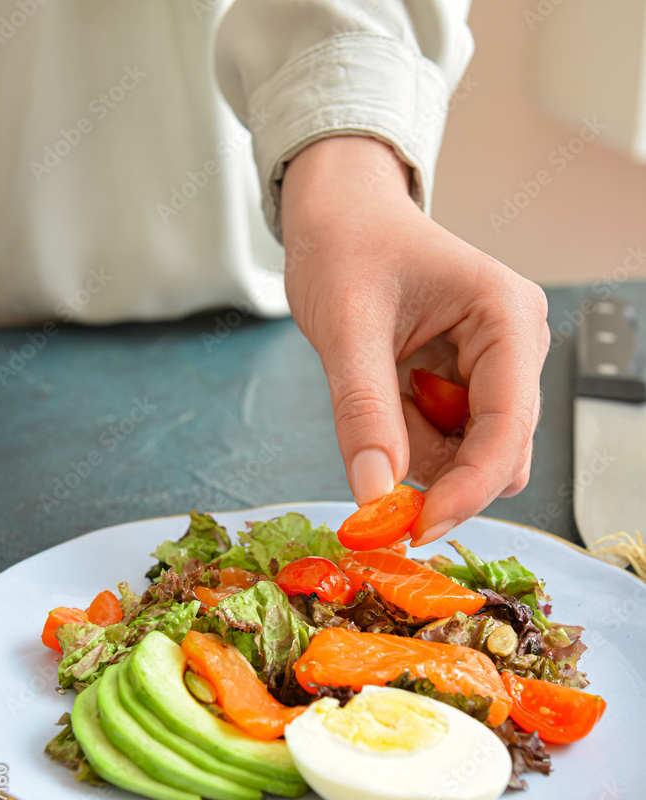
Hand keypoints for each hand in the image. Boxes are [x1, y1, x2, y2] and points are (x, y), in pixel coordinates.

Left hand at [281, 136, 549, 544]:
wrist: (339, 216)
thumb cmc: (346, 244)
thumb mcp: (345, 325)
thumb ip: (363, 410)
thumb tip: (374, 494)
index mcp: (506, 317)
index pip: (508, 428)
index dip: (467, 488)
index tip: (416, 528)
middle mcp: (515, 346)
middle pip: (502, 453)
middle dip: (439, 472)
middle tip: (374, 465)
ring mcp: (497, 367)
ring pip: (473, 455)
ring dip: (419, 452)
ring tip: (378, 392)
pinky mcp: (471, 382)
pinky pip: (450, 442)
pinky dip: (411, 440)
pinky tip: (388, 394)